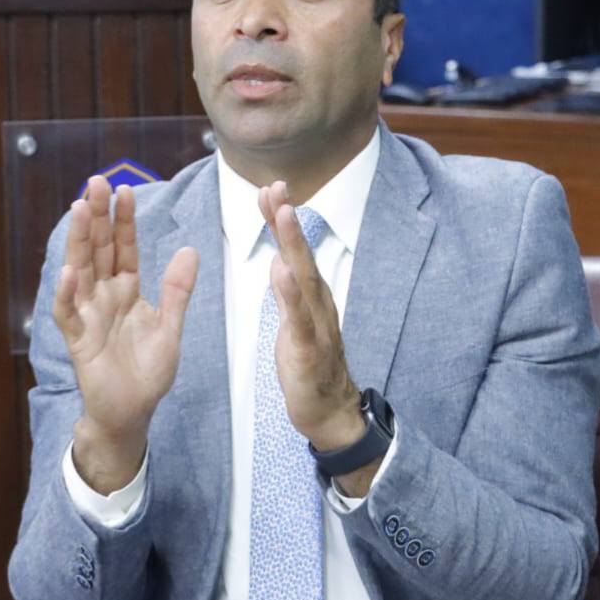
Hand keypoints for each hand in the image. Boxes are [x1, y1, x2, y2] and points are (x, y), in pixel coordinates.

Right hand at [54, 175, 197, 492]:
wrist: (132, 412)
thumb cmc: (148, 372)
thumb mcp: (171, 328)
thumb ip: (177, 291)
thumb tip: (190, 249)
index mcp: (127, 290)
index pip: (124, 247)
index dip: (123, 220)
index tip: (126, 189)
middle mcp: (104, 296)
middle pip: (98, 249)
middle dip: (96, 216)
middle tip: (96, 182)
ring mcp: (89, 315)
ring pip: (80, 270)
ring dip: (78, 241)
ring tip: (78, 209)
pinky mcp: (79, 340)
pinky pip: (69, 314)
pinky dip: (68, 294)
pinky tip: (70, 272)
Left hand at [258, 182, 364, 453]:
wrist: (331, 412)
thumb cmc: (311, 366)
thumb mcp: (295, 322)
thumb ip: (288, 291)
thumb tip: (280, 259)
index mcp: (311, 296)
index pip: (294, 252)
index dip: (281, 221)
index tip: (269, 190)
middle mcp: (318, 303)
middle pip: (301, 255)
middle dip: (287, 220)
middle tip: (276, 187)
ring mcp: (317, 324)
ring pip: (304, 277)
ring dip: (293, 244)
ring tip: (283, 213)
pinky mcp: (310, 349)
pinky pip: (299, 317)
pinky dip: (290, 293)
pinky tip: (280, 271)